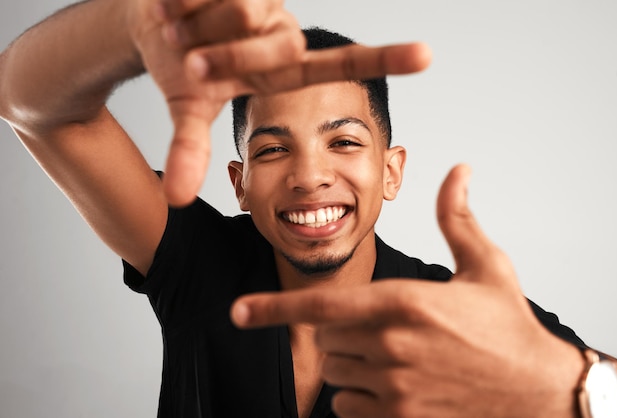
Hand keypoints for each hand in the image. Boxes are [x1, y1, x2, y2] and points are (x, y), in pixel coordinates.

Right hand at [129, 0, 430, 205]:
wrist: (151, 18)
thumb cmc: (181, 63)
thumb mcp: (189, 107)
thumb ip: (192, 149)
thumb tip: (178, 199)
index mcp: (282, 65)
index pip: (338, 64)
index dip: (384, 59)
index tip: (427, 55)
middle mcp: (283, 29)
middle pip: (259, 50)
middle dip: (214, 57)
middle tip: (189, 60)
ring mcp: (267, 0)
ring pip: (235, 12)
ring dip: (192, 28)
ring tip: (180, 28)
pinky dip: (178, 2)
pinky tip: (175, 4)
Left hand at [231, 165, 582, 417]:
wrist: (539, 394)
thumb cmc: (509, 329)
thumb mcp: (486, 267)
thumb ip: (457, 219)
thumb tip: (458, 172)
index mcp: (404, 303)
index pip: (322, 305)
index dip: (274, 308)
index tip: (238, 312)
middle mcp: (393, 346)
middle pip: (328, 339)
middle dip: (344, 332)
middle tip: (385, 329)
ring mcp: (395, 389)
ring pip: (337, 374)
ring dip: (353, 365)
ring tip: (397, 358)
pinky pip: (349, 408)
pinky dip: (361, 398)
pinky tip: (396, 387)